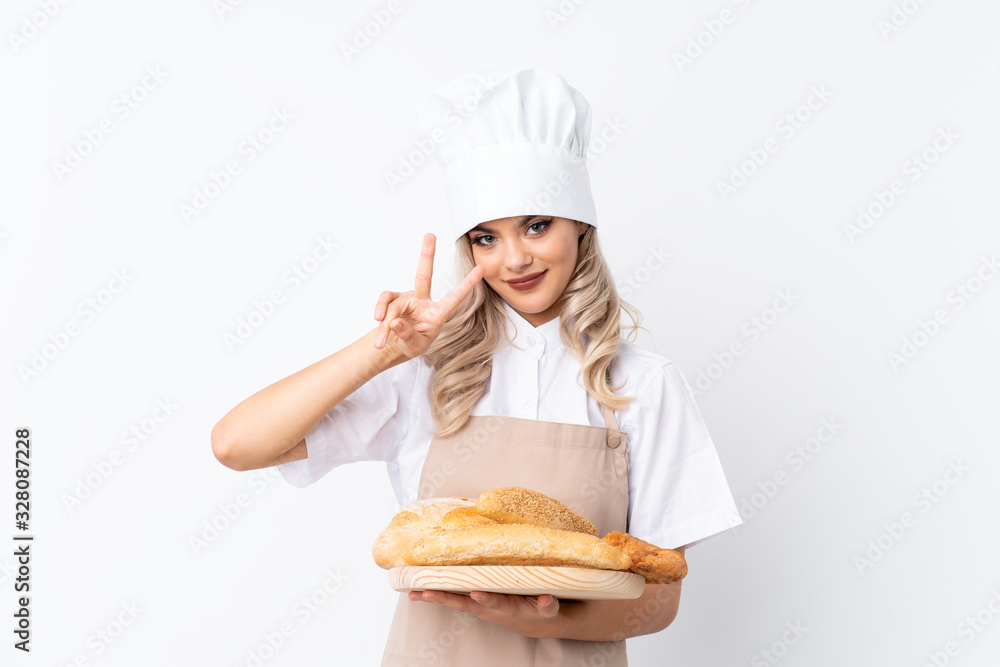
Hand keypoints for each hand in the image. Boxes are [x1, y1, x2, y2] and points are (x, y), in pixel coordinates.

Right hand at [373, 233, 483, 358]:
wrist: (396, 345)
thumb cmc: (414, 344)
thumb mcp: (415, 347)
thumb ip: (408, 335)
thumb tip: (395, 322)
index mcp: (438, 313)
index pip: (455, 297)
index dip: (468, 283)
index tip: (482, 268)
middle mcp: (424, 301)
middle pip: (424, 275)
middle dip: (427, 255)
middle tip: (430, 235)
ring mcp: (408, 298)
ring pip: (394, 304)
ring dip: (385, 323)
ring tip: (380, 341)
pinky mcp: (393, 299)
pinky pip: (384, 301)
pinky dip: (379, 312)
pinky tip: (378, 324)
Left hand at [408, 589, 562, 638]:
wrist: (537, 623)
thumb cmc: (543, 612)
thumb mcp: (551, 610)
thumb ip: (548, 606)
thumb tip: (546, 600)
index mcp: (509, 608)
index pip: (497, 603)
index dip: (487, 600)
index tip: (476, 594)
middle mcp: (491, 609)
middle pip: (466, 604)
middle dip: (446, 599)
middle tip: (426, 594)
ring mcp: (483, 606)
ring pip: (457, 601)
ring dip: (436, 597)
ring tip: (414, 593)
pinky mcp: (478, 602)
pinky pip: (456, 597)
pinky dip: (440, 593)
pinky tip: (422, 590)